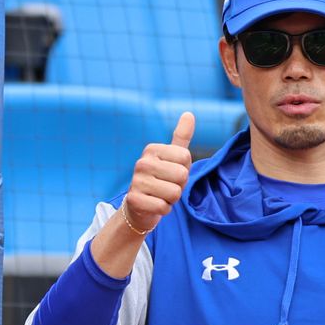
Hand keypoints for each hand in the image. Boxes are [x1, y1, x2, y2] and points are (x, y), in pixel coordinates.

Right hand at [123, 111, 194, 233]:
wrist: (139, 207)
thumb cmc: (161, 180)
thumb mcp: (172, 158)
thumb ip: (181, 137)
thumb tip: (189, 114)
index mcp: (152, 149)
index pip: (186, 158)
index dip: (184, 171)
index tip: (172, 174)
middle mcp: (142, 162)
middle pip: (182, 176)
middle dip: (179, 187)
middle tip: (166, 187)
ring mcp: (136, 181)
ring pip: (174, 193)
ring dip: (172, 200)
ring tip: (160, 196)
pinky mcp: (134, 200)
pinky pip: (163, 207)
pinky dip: (163, 210)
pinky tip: (154, 206)